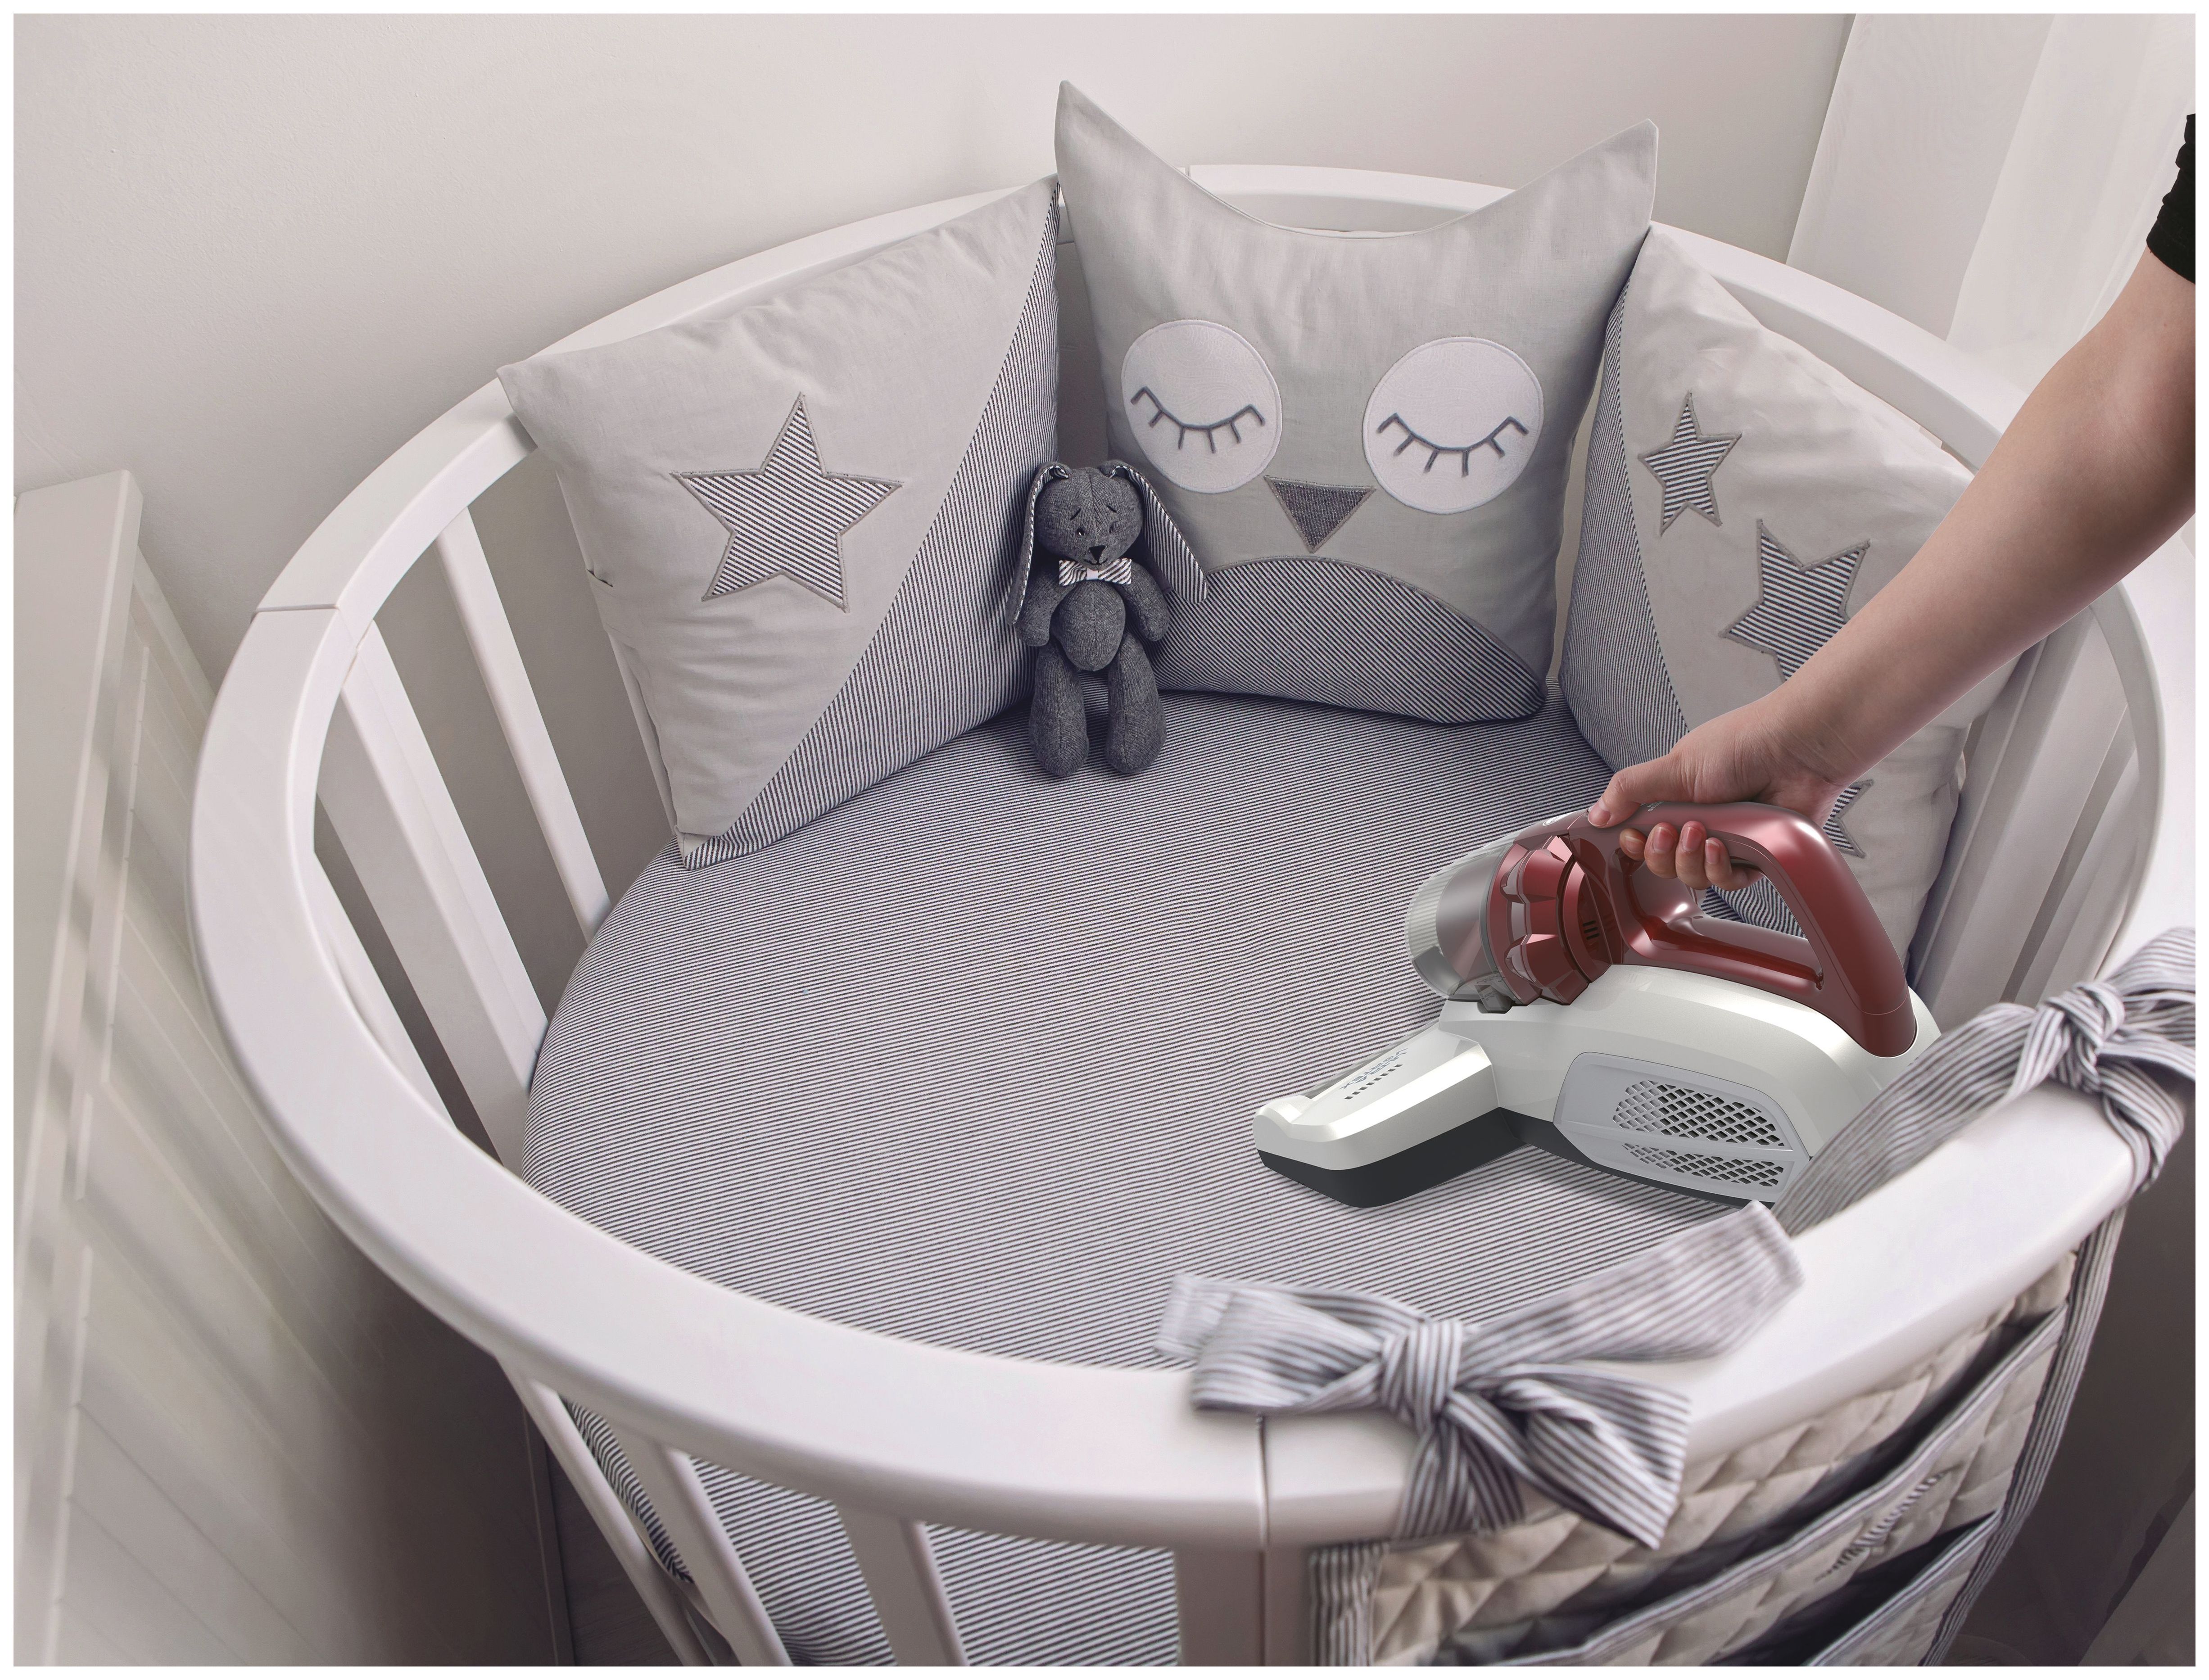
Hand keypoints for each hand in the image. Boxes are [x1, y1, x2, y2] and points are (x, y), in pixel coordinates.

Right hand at [1585, 698, 1858, 893]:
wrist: (1797, 752)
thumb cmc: (1743, 745)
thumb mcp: (1674, 766)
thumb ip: (1629, 789)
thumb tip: (1596, 814)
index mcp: (1677, 798)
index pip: (1642, 835)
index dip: (1636, 843)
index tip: (1636, 836)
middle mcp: (1701, 820)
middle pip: (1663, 862)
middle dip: (1662, 852)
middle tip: (1673, 831)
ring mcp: (1728, 840)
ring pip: (1693, 876)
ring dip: (1692, 858)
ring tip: (1705, 832)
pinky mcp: (1756, 856)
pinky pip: (1727, 882)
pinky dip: (1720, 869)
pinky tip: (1723, 848)